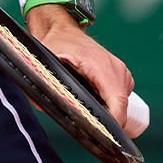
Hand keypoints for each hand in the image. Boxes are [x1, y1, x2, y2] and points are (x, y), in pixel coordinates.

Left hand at [27, 4, 134, 125]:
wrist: (61, 28)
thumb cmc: (54, 43)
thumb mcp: (43, 62)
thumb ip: (42, 83)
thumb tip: (41, 105)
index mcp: (98, 64)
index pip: (116, 99)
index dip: (114, 120)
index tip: (105, 134)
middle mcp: (115, 67)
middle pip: (121, 105)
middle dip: (109, 121)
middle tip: (91, 131)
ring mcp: (120, 70)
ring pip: (121, 103)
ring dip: (109, 112)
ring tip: (89, 116)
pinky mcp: (120, 75)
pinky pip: (119, 96)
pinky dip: (109, 104)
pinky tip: (93, 105)